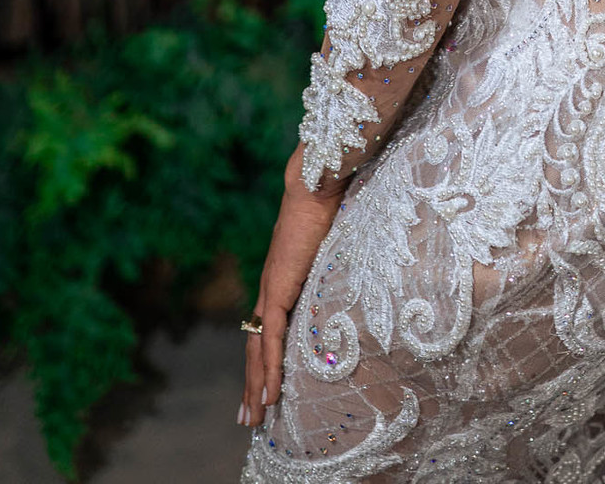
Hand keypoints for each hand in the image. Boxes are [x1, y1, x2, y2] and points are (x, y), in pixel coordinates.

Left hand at [240, 146, 345, 429]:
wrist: (314, 185)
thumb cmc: (327, 206)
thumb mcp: (332, 246)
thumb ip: (333, 265)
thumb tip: (356, 272)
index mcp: (280, 281)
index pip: (265, 331)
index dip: (261, 360)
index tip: (259, 387)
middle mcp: (269, 290)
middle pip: (255, 348)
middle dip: (251, 385)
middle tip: (247, 419)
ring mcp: (270, 291)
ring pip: (257, 351)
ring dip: (255, 387)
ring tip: (253, 418)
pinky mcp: (278, 291)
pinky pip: (271, 339)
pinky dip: (269, 369)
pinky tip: (269, 393)